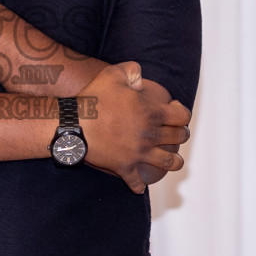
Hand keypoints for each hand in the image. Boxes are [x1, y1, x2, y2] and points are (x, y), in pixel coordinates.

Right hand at [78, 62, 190, 193]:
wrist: (73, 125)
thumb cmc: (93, 99)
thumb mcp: (113, 74)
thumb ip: (132, 71)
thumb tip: (140, 79)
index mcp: (151, 113)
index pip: (182, 116)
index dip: (182, 112)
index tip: (174, 110)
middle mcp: (150, 135)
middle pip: (179, 138)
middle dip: (181, 134)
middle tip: (176, 133)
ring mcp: (139, 153)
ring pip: (168, 163)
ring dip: (173, 161)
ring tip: (171, 160)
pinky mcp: (124, 167)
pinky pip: (136, 182)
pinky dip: (139, 185)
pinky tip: (139, 185)